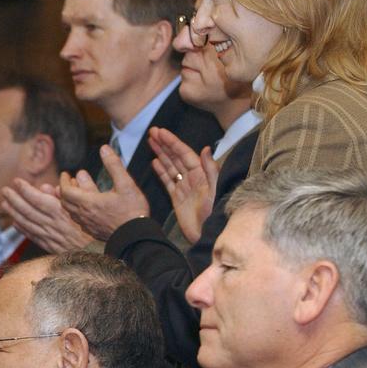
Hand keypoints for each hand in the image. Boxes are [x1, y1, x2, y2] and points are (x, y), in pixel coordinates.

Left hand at [2, 179, 92, 253]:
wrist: (103, 254)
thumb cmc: (101, 226)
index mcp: (62, 212)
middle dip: (14, 200)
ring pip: (27, 223)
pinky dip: (22, 229)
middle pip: (28, 211)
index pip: (38, 199)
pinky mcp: (52, 247)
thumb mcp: (93, 204)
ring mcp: (51, 237)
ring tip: (4, 204)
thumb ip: (76, 192)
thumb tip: (59, 183)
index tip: (16, 181)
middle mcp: (53, 224)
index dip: (25, 190)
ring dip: (14, 213)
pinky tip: (15, 223)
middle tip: (4, 190)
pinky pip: (33, 236)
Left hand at [59, 146, 149, 239]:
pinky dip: (76, 211)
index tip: (65, 174)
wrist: (136, 238)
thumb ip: (114, 165)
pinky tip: (83, 209)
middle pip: (65, 202)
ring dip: (69, 201)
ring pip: (71, 212)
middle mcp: (83, 215)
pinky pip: (78, 220)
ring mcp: (87, 225)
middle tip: (67, 182)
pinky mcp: (93, 232)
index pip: (66, 191)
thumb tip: (104, 148)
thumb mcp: (126, 184)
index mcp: (88, 202)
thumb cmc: (132, 211)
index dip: (63, 181)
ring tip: (74, 193)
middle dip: (64, 190)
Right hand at [149, 127, 216, 244]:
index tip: (161, 132)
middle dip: (164, 144)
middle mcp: (193, 179)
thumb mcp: (215, 191)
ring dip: (161, 154)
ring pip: (170, 167)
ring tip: (150, 142)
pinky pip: (167, 182)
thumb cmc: (215, 215)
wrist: (209, 236)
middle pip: (176, 157)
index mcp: (201, 175)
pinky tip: (154, 162)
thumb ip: (211, 170)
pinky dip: (161, 171)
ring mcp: (184, 188)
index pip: (185, 154)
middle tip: (152, 131)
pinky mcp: (177, 199)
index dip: (173, 142)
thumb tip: (206, 149)